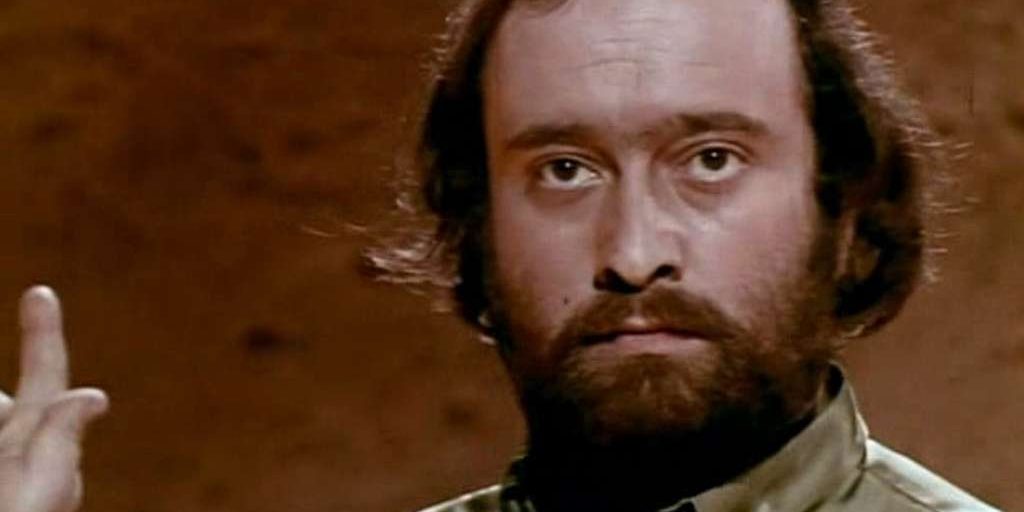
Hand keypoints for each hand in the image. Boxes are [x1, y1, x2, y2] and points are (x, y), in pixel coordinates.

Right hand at [0, 287, 108, 511]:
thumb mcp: (34, 497)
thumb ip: (55, 447)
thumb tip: (94, 397)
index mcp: (36, 444)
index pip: (46, 378)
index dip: (43, 334)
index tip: (41, 291)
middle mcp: (12, 447)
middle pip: (3, 404)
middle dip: (11, 395)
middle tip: (37, 330)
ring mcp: (2, 458)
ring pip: (0, 413)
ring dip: (5, 422)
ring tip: (13, 462)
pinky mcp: (4, 471)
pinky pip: (2, 429)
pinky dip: (3, 431)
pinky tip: (7, 458)